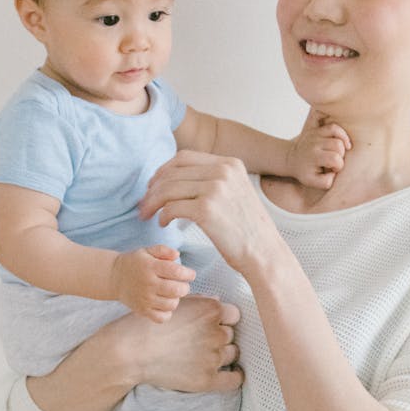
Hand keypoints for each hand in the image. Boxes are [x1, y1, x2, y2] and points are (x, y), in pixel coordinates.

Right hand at [110, 244, 195, 322]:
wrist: (115, 277)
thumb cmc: (135, 263)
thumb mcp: (147, 251)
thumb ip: (163, 250)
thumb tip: (177, 254)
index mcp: (150, 267)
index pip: (176, 272)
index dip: (188, 274)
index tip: (190, 274)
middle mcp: (148, 284)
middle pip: (176, 290)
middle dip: (185, 288)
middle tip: (182, 285)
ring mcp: (145, 299)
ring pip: (171, 304)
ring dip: (176, 299)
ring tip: (171, 294)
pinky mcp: (143, 310)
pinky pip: (161, 318)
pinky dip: (167, 313)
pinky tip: (164, 304)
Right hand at [115, 295, 241, 392]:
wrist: (129, 353)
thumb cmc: (146, 325)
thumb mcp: (174, 305)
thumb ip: (200, 301)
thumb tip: (218, 302)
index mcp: (211, 310)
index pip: (234, 314)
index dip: (223, 319)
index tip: (211, 324)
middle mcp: (216, 332)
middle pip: (231, 334)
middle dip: (219, 336)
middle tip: (199, 341)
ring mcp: (213, 357)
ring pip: (232, 354)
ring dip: (223, 354)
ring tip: (203, 355)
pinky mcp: (207, 379)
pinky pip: (234, 380)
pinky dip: (233, 376)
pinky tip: (227, 373)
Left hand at [140, 151, 282, 277]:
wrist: (264, 253)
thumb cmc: (248, 230)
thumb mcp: (237, 193)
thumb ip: (214, 180)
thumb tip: (180, 177)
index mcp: (230, 163)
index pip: (184, 157)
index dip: (163, 170)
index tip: (154, 185)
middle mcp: (223, 171)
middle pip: (173, 172)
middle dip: (153, 187)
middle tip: (145, 203)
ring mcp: (215, 189)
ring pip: (168, 189)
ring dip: (153, 202)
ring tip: (148, 215)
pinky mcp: (207, 210)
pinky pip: (172, 208)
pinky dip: (163, 216)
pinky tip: (164, 224)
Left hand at [286, 113, 351, 188]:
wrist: (291, 159)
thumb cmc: (305, 172)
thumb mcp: (313, 182)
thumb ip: (327, 182)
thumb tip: (335, 172)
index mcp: (314, 157)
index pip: (335, 159)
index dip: (338, 166)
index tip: (332, 170)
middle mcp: (314, 144)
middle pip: (338, 146)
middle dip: (341, 155)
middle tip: (334, 161)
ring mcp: (315, 135)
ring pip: (338, 135)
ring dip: (342, 145)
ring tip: (339, 152)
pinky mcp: (317, 130)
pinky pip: (334, 127)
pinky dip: (341, 134)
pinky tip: (342, 142)